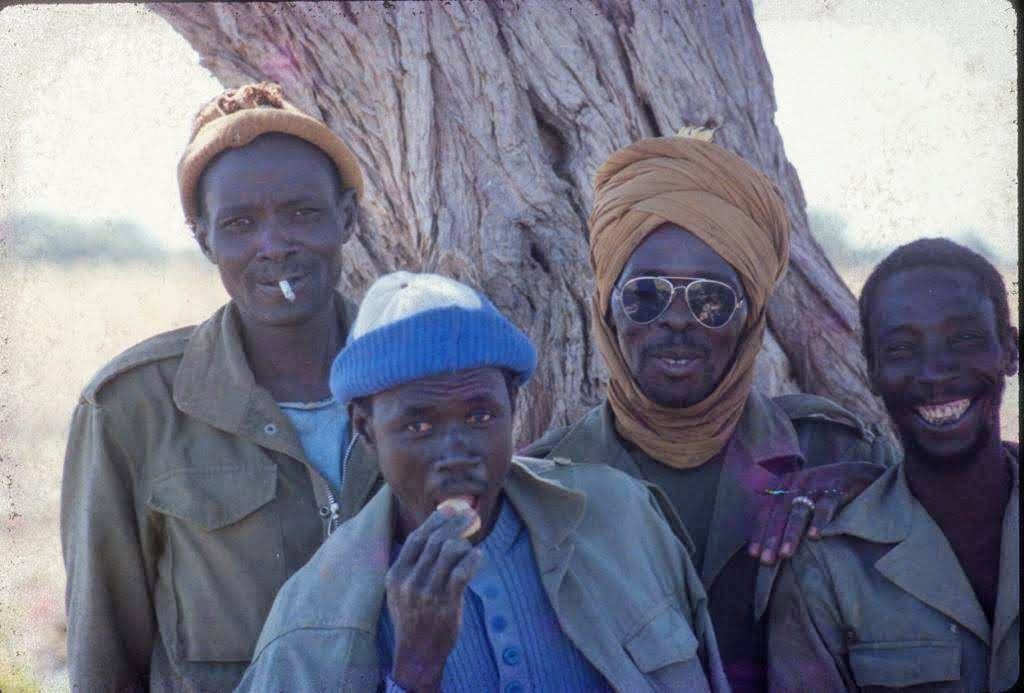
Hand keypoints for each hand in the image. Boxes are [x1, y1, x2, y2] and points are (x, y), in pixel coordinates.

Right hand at [387, 507, 482, 691]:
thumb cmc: (412, 617)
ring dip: (464, 543)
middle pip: (435, 541)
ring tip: (471, 545)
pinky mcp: (446, 604)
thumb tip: (434, 533)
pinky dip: (473, 559)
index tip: (449, 509)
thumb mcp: (399, 591)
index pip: (416, 538)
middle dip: (455, 524)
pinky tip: (479, 556)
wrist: (417, 653)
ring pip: (449, 552)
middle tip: (470, 515)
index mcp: (396, 575)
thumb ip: (411, 565)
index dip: (435, 520)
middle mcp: (409, 582)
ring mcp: (428, 593)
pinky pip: (462, 572)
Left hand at [748, 461, 883, 564]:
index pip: (767, 510)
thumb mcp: (802, 495)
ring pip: (799, 511)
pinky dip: (819, 521)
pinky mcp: (837, 488)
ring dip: (791, 533)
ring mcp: (816, 484)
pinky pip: (825, 506)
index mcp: (784, 485)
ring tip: (785, 555)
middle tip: (767, 560)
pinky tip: (814, 537)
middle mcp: (797, 483)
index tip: (753, 554)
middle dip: (772, 538)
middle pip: (780, 513)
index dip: (759, 532)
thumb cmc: (827, 491)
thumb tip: (768, 542)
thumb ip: (786, 512)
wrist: (861, 473)